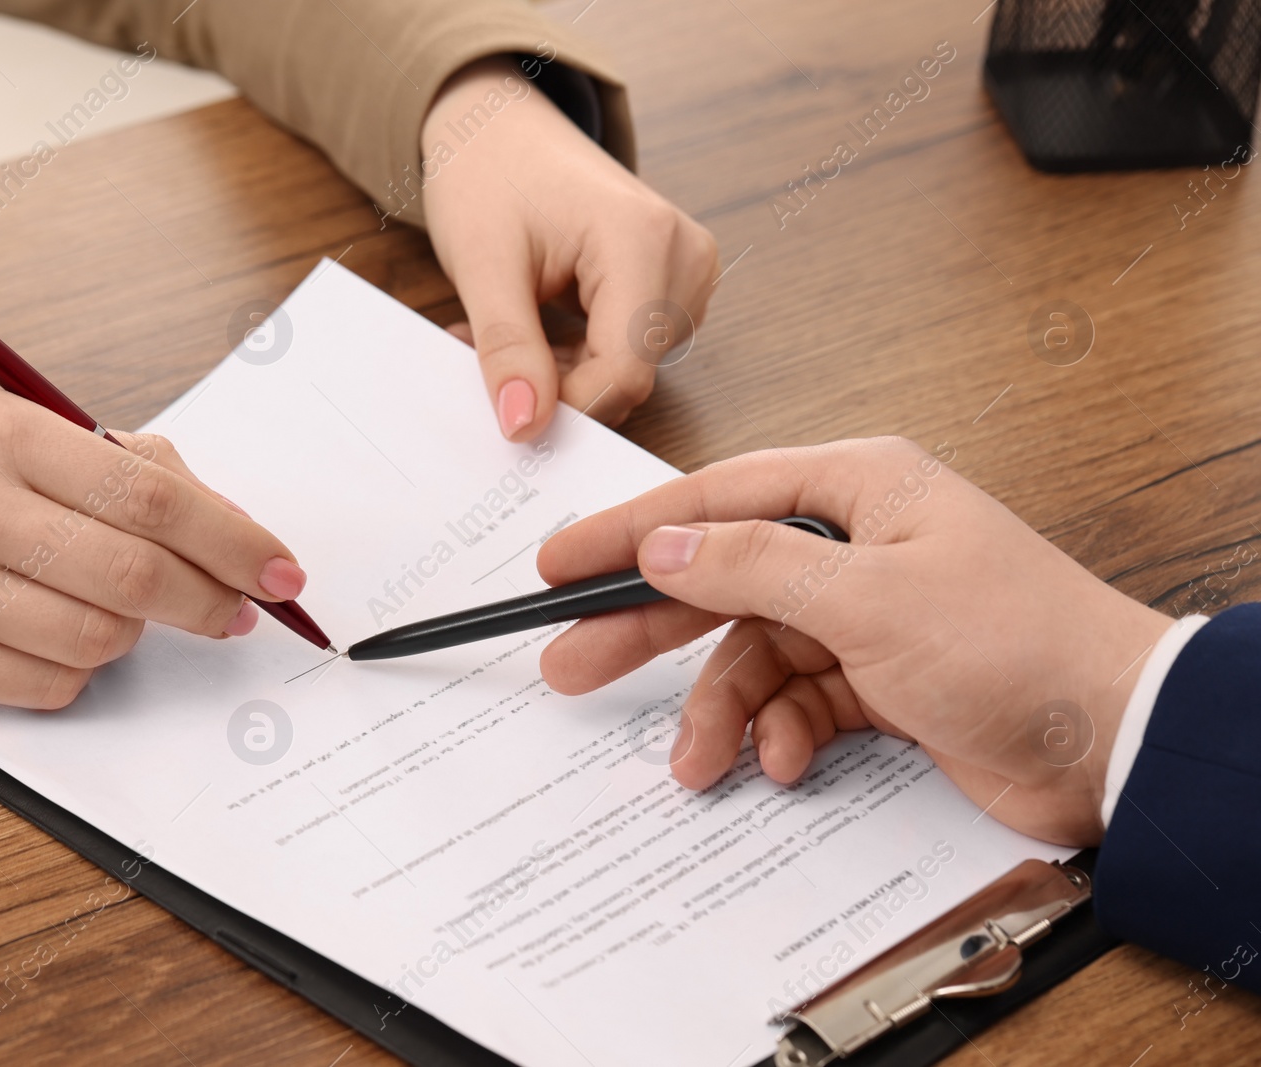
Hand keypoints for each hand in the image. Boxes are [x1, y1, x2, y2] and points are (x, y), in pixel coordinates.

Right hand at [0, 390, 308, 707]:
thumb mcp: (11, 425)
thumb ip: (118, 465)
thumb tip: (222, 523)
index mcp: (4, 434)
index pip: (155, 496)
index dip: (235, 540)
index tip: (281, 570)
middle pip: (137, 578)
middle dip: (211, 602)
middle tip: (238, 610)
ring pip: (100, 641)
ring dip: (136, 633)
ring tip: (118, 606)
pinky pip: (47, 685)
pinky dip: (78, 667)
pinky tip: (59, 634)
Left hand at [419, 58, 718, 440]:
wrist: (499, 126)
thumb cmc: (489, 173)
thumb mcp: (483, 265)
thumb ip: (508, 350)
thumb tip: (525, 426)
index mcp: (643, 238)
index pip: (624, 372)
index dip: (566, 406)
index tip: (506, 405)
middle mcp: (684, 252)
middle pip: (631, 375)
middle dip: (558, 384)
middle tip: (487, 347)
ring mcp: (689, 267)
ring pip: (631, 370)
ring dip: (567, 371)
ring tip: (513, 326)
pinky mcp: (678, 280)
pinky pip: (634, 351)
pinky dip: (583, 355)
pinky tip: (543, 326)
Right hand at [535, 437, 1173, 844]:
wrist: (1116, 744)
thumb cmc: (1018, 645)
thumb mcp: (869, 597)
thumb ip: (753, 566)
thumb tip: (664, 544)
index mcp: (858, 489)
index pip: (716, 498)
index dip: (629, 531)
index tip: (558, 563)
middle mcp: (855, 543)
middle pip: (720, 577)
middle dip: (649, 628)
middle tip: (573, 663)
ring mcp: (865, 613)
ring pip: (754, 654)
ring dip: (725, 710)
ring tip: (699, 762)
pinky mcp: (878, 679)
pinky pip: (796, 700)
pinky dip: (781, 733)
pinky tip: (783, 759)